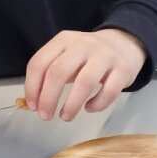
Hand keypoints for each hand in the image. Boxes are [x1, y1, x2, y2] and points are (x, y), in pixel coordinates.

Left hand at [24, 27, 146, 121]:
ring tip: (66, 117)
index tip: (33, 106)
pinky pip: (109, 92)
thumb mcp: (67, 55)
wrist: (125, 43)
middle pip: (58, 72)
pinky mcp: (123, 69)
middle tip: (45, 116)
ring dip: (71, 105)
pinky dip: (97, 104)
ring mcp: (105, 55)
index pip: (39, 63)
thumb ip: (50, 74)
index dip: (32, 87)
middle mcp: (83, 45)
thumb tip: (35, 103)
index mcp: (64, 40)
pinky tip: (90, 108)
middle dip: (48, 98)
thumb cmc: (89, 56)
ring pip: (84, 82)